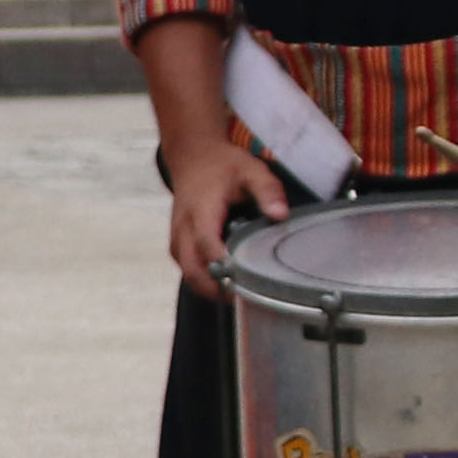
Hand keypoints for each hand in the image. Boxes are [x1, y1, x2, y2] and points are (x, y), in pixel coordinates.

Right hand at [161, 125, 294, 299]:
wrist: (192, 157)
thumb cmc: (222, 165)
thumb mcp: (251, 170)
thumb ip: (268, 191)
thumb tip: (280, 216)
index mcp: (201, 210)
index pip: (206, 244)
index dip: (223, 265)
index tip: (243, 282)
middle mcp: (183, 227)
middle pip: (192, 269)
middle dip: (216, 288)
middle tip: (245, 299)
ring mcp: (177, 238)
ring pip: (187, 274)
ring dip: (209, 288)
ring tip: (239, 294)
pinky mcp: (177, 244)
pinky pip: (187, 270)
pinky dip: (203, 281)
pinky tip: (226, 283)